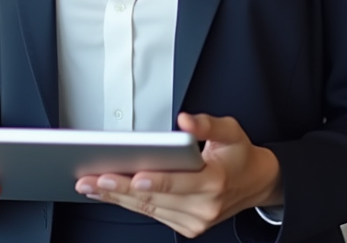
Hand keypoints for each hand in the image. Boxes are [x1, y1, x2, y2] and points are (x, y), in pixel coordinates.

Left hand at [74, 112, 282, 237]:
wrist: (256, 183)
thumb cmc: (238, 155)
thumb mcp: (231, 131)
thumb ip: (207, 124)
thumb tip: (185, 121)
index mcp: (214, 182)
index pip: (179, 183)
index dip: (156, 180)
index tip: (135, 175)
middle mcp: (204, 206)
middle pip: (155, 198)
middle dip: (121, 188)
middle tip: (93, 178)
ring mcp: (195, 221)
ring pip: (149, 209)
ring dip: (117, 197)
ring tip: (91, 185)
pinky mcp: (187, 227)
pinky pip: (153, 214)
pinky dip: (129, 203)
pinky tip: (109, 193)